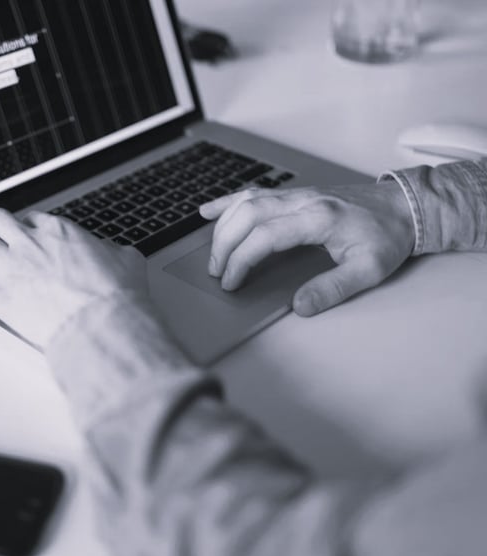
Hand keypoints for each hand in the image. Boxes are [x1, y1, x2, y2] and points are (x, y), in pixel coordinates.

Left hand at [0, 208, 147, 348]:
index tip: (31, 239)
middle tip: (0, 245)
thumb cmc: (117, 296)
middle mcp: (31, 246)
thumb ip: (115, 253)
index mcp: (60, 233)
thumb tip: (117, 254)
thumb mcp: (128, 261)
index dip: (29, 229)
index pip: (33, 219)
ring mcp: (15, 271)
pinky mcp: (4, 301)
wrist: (105, 324)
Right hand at [199, 181, 414, 316]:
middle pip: (248, 215)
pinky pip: (253, 193)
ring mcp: (296, 194)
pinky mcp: (293, 195)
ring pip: (246, 202)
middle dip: (224, 245)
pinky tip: (209, 211)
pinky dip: (228, 202)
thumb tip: (300, 305)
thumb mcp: (368, 270)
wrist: (404, 208)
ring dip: (223, 227)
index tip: (231, 282)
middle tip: (216, 272)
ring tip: (213, 255)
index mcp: (319, 218)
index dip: (242, 260)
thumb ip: (333, 288)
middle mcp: (302, 201)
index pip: (265, 236)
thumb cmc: (387, 236)